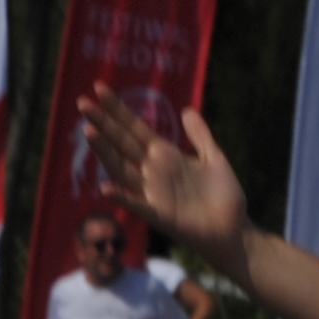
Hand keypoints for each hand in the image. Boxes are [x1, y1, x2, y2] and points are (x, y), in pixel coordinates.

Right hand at [79, 87, 249, 264]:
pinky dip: (122, 198)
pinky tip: (106, 188)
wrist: (235, 230)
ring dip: (105, 152)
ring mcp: (154, 193)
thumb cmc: (224, 196)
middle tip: (82, 103)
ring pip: (123, 169)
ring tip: (89, 132)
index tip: (99, 88)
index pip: (134, 128)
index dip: (117, 109)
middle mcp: (153, 172)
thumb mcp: (214, 159)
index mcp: (165, 155)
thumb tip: (187, 110)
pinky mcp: (161, 216)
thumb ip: (200, 136)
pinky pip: (138, 206)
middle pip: (122, 143)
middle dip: (103, 123)